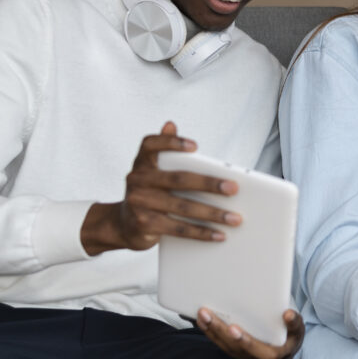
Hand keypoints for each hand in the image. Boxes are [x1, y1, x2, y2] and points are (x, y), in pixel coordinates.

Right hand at [80, 122, 240, 253]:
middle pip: (179, 179)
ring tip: (234, 218)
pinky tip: (219, 235)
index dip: (172, 142)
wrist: (122, 225)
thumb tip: (170, 124)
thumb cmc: (148, 193)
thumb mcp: (153, 171)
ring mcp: (139, 202)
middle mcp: (137, 180)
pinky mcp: (144, 224)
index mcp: (142, 163)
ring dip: (212, 214)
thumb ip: (165, 151)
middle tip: (234, 188)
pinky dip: (201, 232)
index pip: (151, 145)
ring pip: (183, 207)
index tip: (195, 146)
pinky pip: (179, 228)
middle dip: (210, 184)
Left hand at [197, 307, 303, 358]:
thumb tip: (287, 314)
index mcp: (272, 356)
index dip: (244, 341)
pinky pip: (221, 344)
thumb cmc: (290, 338)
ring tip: (201, 314)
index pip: (256, 351)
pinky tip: (202, 320)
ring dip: (211, 330)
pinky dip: (211, 332)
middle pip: (234, 347)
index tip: (233, 328)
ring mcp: (243, 358)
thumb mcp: (298, 330)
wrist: (284, 349)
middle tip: (206, 314)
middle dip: (219, 330)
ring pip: (224, 346)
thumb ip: (295, 323)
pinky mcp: (235, 352)